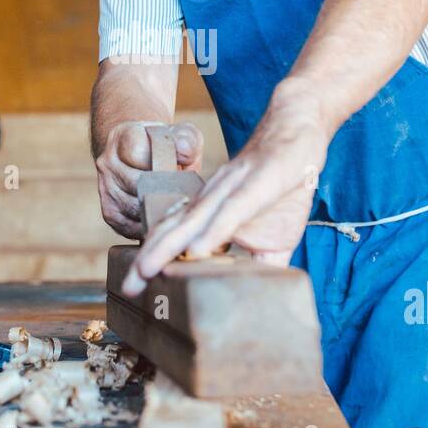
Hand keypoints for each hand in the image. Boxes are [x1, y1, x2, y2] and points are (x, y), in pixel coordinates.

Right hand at [95, 120, 203, 238]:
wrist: (142, 155)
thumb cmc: (166, 147)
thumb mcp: (180, 134)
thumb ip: (186, 139)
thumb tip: (184, 151)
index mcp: (123, 137)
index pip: (138, 152)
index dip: (162, 162)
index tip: (179, 168)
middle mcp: (108, 162)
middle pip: (137, 184)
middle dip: (165, 191)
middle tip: (185, 195)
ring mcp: (106, 188)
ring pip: (134, 208)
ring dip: (159, 210)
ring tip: (177, 207)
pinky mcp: (110, 213)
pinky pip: (130, 227)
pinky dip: (149, 226)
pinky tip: (163, 219)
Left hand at [122, 83, 329, 295]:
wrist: (299, 129)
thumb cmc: (283, 184)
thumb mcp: (276, 237)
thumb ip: (261, 266)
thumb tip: (258, 298)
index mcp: (212, 210)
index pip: (177, 237)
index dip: (154, 259)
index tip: (135, 285)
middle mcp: (213, 199)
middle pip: (175, 231)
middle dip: (149, 259)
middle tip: (128, 287)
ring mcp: (233, 189)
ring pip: (194, 220)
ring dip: (169, 246)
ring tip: (147, 270)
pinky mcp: (258, 184)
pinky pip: (232, 209)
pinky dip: (215, 230)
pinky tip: (199, 249)